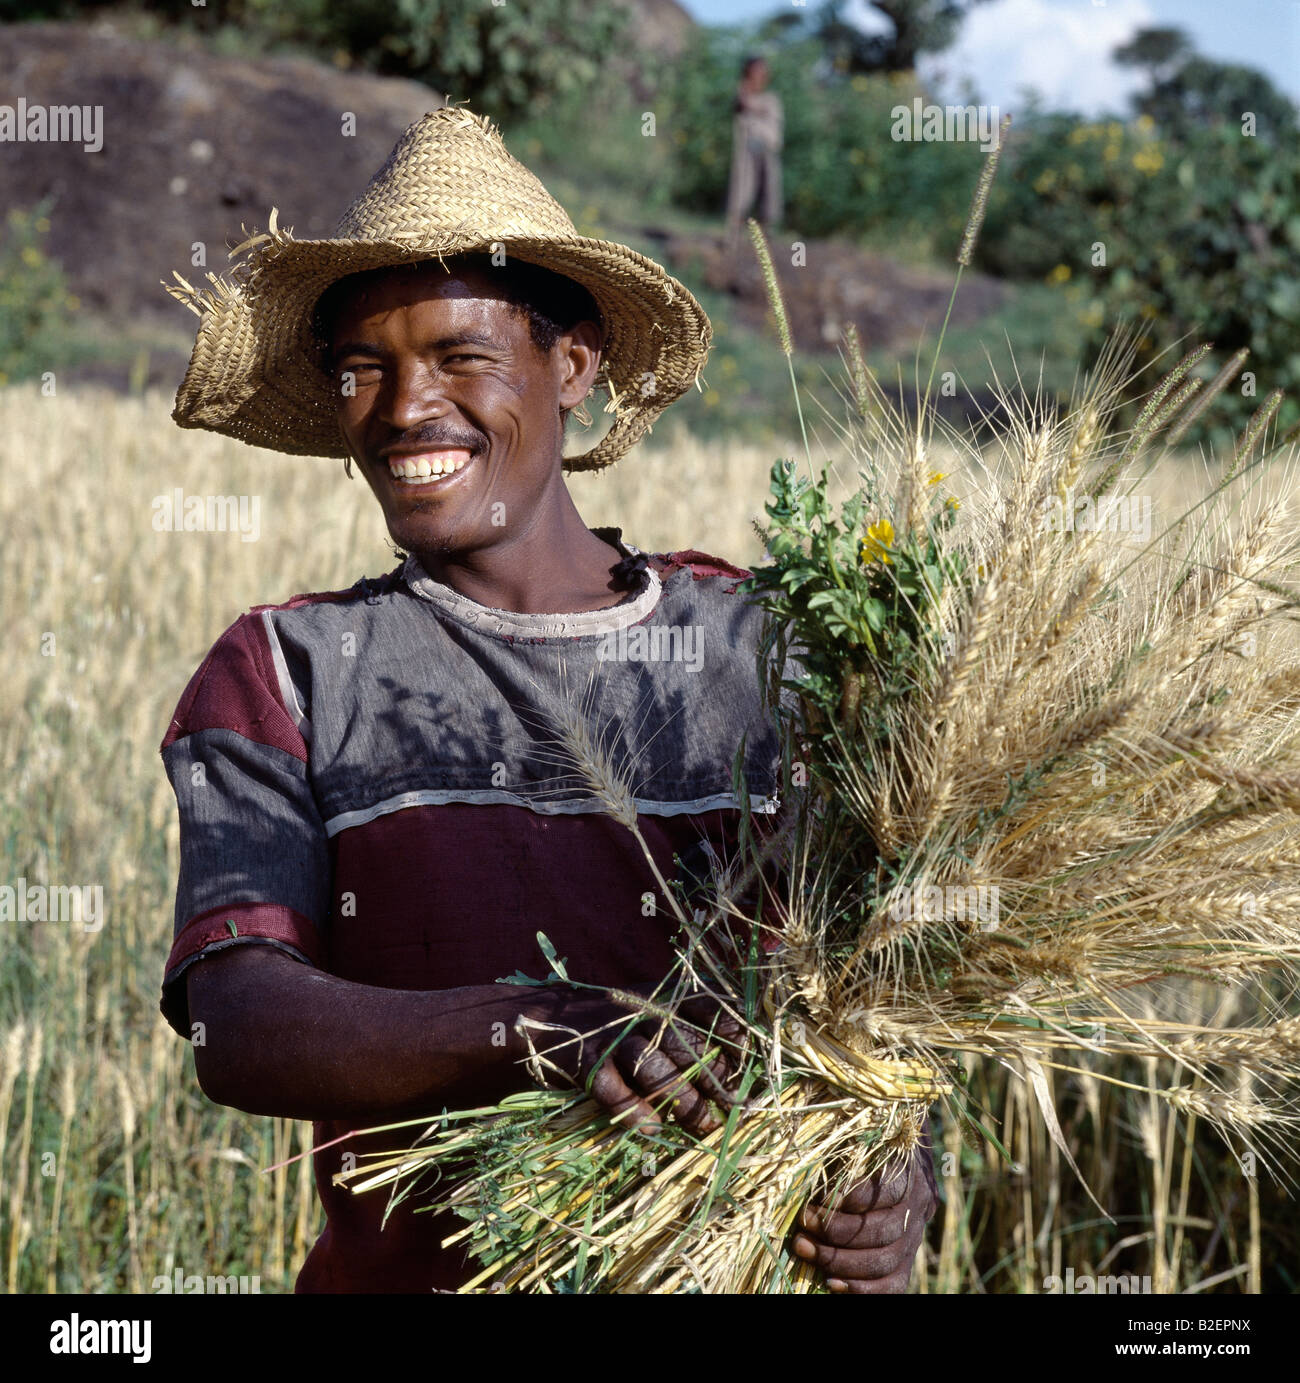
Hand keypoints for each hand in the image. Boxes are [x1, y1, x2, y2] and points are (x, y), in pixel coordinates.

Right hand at [519, 986, 748, 1136]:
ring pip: (652, 1066)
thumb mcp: (653, 1005)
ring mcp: (611, 1036)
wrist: (548, 1020)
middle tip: (733, 1108)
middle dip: (714, 1077)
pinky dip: (633, 1111)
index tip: (748, 1062)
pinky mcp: (585, 1061)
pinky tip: (652, 1128)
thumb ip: (688, 1023)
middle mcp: (641, 1011)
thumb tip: (739, 1060)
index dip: (732, 1034)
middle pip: (684, 1043)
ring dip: (681, 1098)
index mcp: (663, 995)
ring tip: (702, 1125)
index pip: (707, 1006)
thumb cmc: (616, 1021)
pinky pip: (612, 1088)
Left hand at [790, 1134, 938, 1293]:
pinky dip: (861, 1289)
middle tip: (803, 1221)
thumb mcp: (856, 1135)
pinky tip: (830, 1283)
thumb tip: (805, 1171)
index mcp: (909, 1172)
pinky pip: (892, 1285)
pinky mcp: (907, 1261)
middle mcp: (917, 1207)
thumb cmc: (865, 1142)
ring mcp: (914, 1237)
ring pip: (885, 1261)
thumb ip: (841, 1149)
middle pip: (882, 1230)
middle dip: (835, 1231)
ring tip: (803, 1247)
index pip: (885, 1190)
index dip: (849, 1197)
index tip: (816, 1196)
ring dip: (839, 1260)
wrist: (896, 1159)